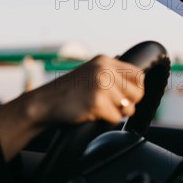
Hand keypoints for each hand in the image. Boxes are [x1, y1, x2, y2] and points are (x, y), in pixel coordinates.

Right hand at [0, 54, 144, 161]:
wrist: (43, 103)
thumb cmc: (66, 93)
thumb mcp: (90, 74)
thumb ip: (111, 76)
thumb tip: (139, 87)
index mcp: (104, 61)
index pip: (138, 74)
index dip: (134, 89)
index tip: (124, 96)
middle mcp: (104, 70)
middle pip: (137, 92)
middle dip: (127, 103)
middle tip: (108, 105)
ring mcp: (100, 86)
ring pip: (128, 107)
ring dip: (115, 113)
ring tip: (96, 108)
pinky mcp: (97, 102)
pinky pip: (115, 119)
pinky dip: (105, 121)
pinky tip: (90, 113)